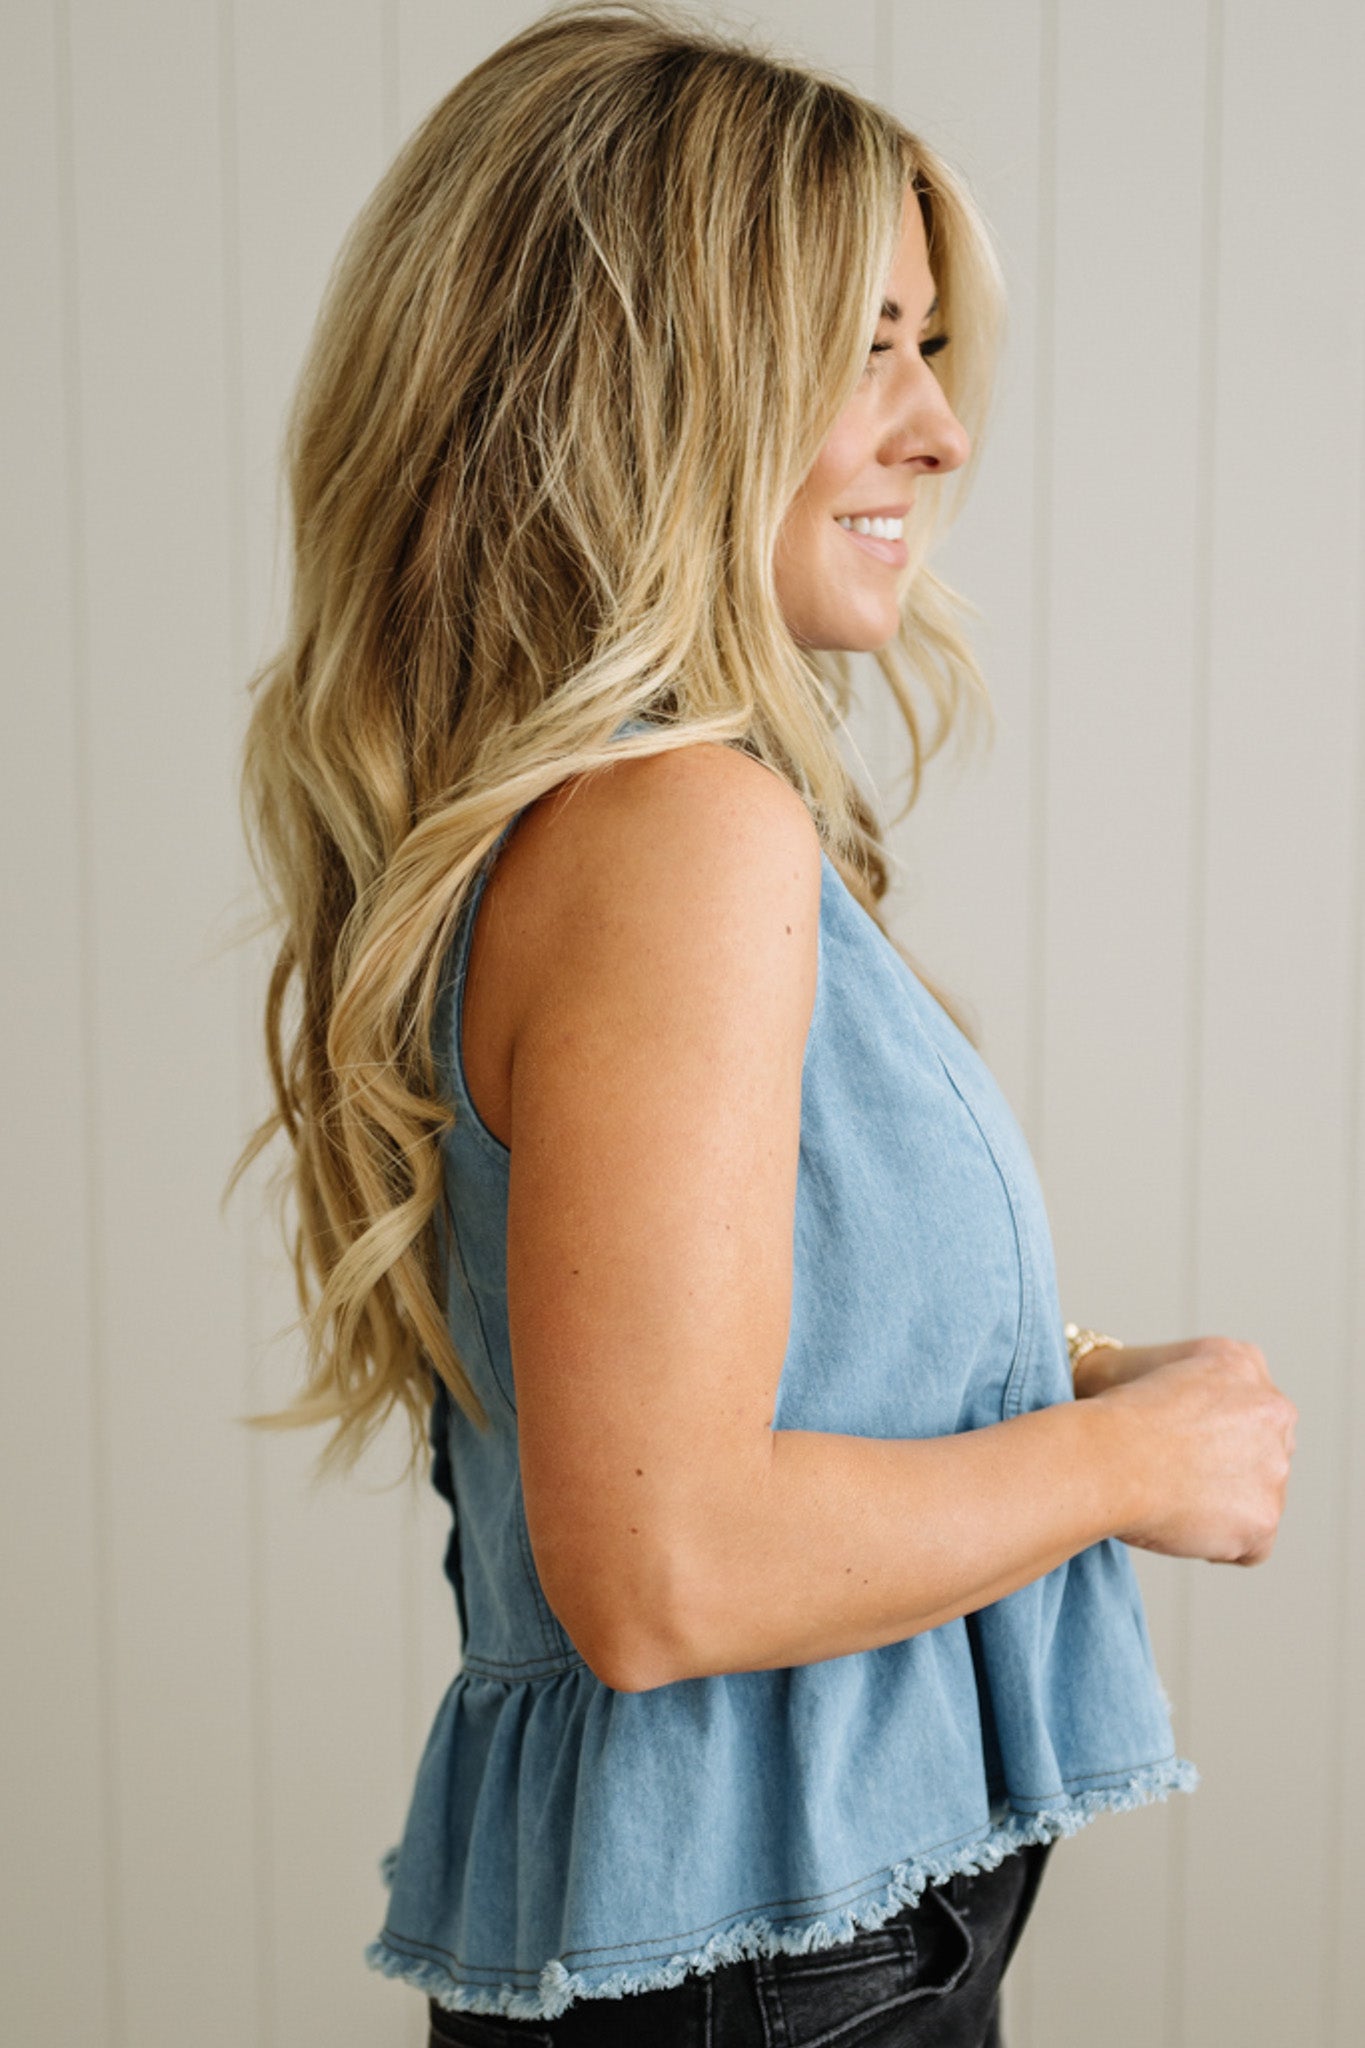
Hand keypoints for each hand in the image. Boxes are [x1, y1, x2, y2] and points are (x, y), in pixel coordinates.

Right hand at [1089, 1336, 1297, 1565]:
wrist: (1105, 1456)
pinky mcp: (1264, 1516)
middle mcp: (1273, 1409)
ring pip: (1260, 1498)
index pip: (1246, 1406)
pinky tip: (1181, 1526)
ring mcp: (1275, 1465)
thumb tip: (1191, 1419)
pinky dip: (1221, 1546)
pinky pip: (1253, 1546)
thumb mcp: (1153, 1366)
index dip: (1212, 1433)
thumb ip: (1190, 1383)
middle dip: (1229, 1468)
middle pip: (1264, 1451)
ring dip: (1223, 1507)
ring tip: (1171, 1499)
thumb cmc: (1110, 1415)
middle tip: (1177, 1476)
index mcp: (1242, 1362)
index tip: (1180, 1445)